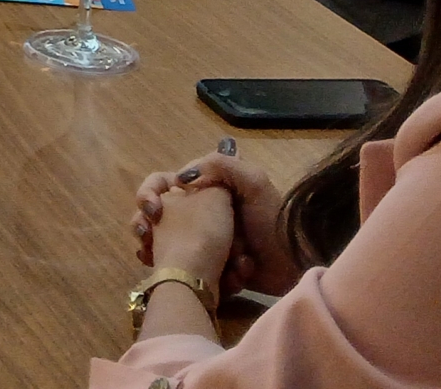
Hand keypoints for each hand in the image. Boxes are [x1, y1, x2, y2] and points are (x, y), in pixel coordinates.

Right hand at [134, 152, 297, 297]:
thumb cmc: (272, 222)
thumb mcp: (254, 182)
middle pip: (158, 216)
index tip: (153, 210)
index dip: (150, 193)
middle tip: (147, 240)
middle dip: (151, 230)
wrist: (293, 266)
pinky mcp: (210, 268)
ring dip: (170, 253)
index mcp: (207, 189)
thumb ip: (220, 165)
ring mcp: (204, 242)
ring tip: (174, 263)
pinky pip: (186, 267)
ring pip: (167, 244)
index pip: (165, 183)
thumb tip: (180, 177)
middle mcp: (201, 213)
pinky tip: (202, 276)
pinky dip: (189, 271)